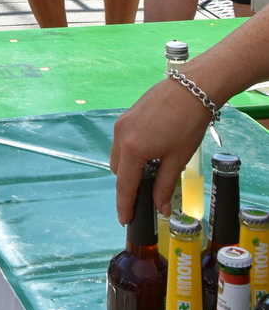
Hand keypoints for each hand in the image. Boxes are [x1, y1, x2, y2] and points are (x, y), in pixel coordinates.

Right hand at [110, 78, 211, 222]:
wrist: (192, 88)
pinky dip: (131, 153)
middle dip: (128, 185)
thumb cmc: (188, 124)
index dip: (125, 205)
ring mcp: (121, 124)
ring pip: (118, 155)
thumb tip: (160, 208)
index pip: (124, 185)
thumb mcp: (177, 159)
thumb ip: (165, 186)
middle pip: (118, 171)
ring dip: (129, 168)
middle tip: (145, 196)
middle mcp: (120, 136)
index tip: (125, 220)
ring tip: (150, 173)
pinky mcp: (127, 115)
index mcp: (132, 150)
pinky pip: (122, 141)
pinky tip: (150, 153)